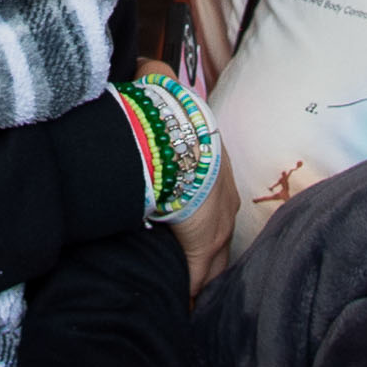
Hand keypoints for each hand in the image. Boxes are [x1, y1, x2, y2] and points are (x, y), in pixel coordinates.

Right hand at [134, 59, 235, 297]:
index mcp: (212, 163)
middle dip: (205, 243)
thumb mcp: (160, 89)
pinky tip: (182, 304)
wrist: (174, 145)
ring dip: (199, 268)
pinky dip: (189, 289)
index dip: (198, 201)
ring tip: (185, 288)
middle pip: (217, 230)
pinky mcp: (205, 247)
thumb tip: (144, 62)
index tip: (186, 213)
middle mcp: (223, 197)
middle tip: (187, 259)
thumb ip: (154, 76)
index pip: (211, 189)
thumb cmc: (167, 120)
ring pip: (212, 257)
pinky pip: (197, 276)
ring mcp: (218, 224)